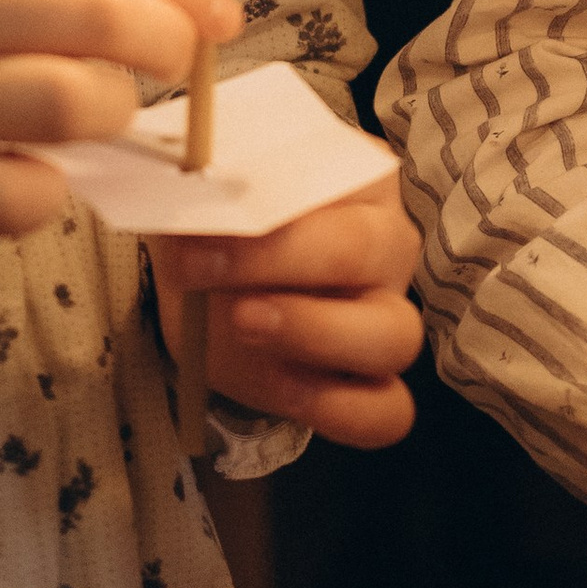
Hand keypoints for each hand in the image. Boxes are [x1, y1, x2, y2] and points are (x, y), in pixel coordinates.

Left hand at [152, 172, 422, 449]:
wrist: (204, 285)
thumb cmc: (221, 223)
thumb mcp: (207, 195)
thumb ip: (210, 188)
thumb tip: (192, 190)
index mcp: (360, 179)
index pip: (340, 176)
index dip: (271, 197)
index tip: (204, 212)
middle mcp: (388, 245)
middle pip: (367, 249)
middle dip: (279, 259)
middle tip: (205, 267)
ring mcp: (389, 317)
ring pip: (394, 335)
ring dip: (313, 333)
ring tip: (243, 324)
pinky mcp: (373, 385)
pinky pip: (387, 411)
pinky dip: (337, 407)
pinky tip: (283, 390)